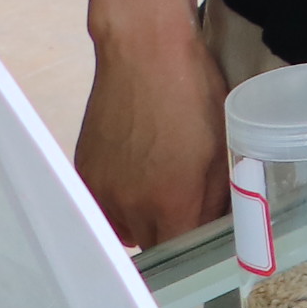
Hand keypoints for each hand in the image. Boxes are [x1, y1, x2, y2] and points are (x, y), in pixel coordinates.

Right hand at [75, 24, 230, 246]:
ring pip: (126, 228)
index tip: (207, 234)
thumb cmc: (193, 95)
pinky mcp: (84, 175)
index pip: (180, 252)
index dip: (195, 245)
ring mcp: (101, 191)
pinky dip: (120, 201)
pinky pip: (103, 207)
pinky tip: (139, 176)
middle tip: (190, 204)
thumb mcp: (222, 148)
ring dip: (144, 218)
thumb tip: (220, 225)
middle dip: (173, 229)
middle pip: (153, 242)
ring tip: (162, 187)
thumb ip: (218, 197)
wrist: (145, 56)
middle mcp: (130, 204)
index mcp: (170, 200)